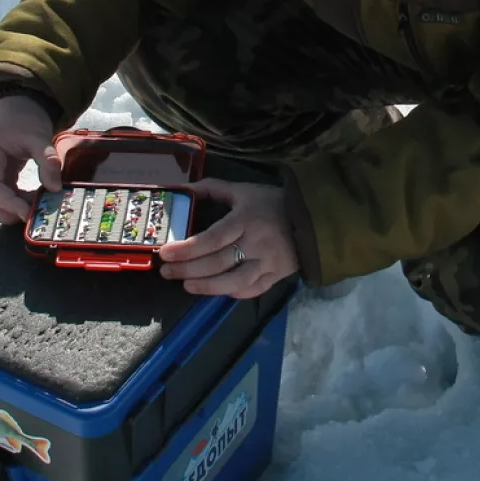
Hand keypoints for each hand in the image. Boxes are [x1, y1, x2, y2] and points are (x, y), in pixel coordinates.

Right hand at [0, 95, 62, 222]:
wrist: (15, 104)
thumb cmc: (23, 118)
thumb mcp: (39, 136)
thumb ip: (47, 160)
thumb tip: (55, 188)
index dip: (8, 204)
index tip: (28, 213)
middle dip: (3, 214)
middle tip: (30, 216)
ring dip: (7, 210)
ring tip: (33, 207)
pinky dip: (11, 202)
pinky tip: (30, 200)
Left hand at [158, 178, 298, 298]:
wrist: (314, 219)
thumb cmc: (274, 203)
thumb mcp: (245, 190)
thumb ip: (214, 188)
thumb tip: (183, 187)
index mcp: (246, 220)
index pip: (212, 238)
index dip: (187, 249)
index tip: (165, 253)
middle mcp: (255, 243)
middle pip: (217, 262)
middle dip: (188, 269)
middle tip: (166, 272)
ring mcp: (267, 263)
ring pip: (234, 281)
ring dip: (207, 286)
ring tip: (186, 286)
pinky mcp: (276, 276)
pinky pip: (252, 289)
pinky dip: (233, 293)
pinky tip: (217, 292)